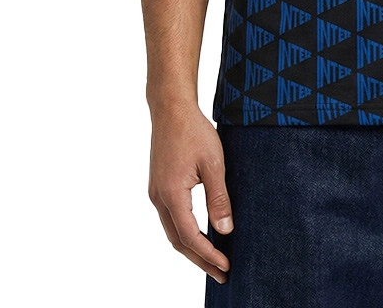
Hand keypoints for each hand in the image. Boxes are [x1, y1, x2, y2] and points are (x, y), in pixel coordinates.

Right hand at [148, 104, 233, 282]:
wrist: (171, 109)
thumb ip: (218, 198)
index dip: (208, 254)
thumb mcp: (213, 163)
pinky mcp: (159, 186)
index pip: (190, 237)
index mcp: (172, 195)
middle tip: (222, 274)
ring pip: (172, 231)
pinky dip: (185, 233)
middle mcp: (159, 198)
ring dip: (192, 249)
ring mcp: (156, 193)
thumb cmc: (194, 131)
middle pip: (178, 241)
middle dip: (200, 260)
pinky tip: (199, 235)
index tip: (226, 265)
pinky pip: (171, 218)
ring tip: (213, 260)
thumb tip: (225, 230)